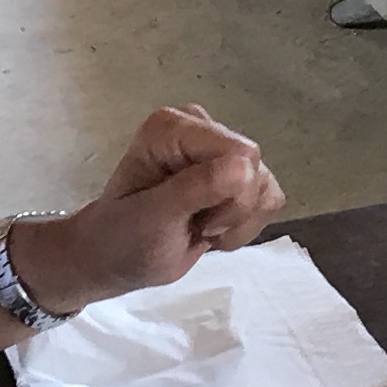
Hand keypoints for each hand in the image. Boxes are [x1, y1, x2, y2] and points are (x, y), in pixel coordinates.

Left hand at [18, 106, 282, 310]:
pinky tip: (214, 229)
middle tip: (197, 228)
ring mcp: (220, 151)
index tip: (197, 222)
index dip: (230, 195)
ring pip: (265, 186)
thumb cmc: (124, 239)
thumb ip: (196, 188)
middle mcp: (200, 128)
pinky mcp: (237, 174)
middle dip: (233, 211)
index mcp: (174, 127)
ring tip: (201, 230)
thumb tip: (244, 166)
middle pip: (255, 168)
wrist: (117, 259)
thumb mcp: (154, 218)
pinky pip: (268, 198)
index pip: (238, 152)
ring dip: (238, 222)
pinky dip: (246, 225)